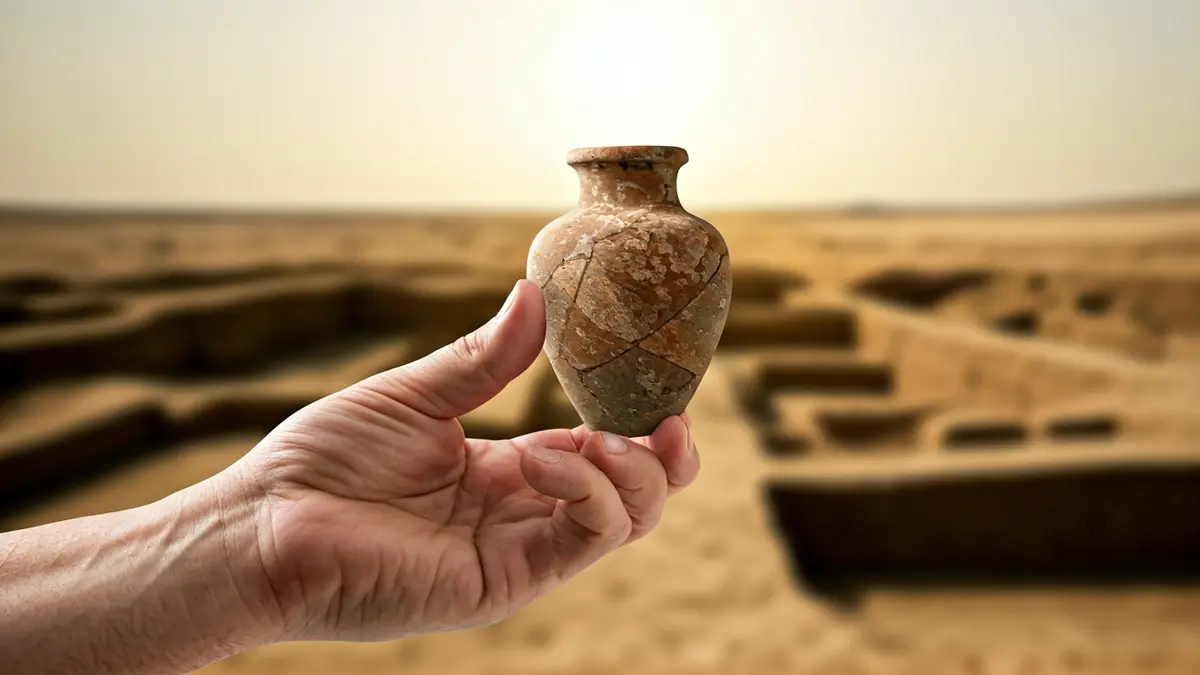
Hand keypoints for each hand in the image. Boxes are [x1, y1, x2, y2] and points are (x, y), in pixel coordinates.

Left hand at [219, 279, 699, 641]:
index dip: (640, 423)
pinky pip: (583, 540)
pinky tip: (544, 454)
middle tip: (666, 420)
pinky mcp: (506, 582)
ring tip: (592, 438)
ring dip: (630, 471)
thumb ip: (485, 358)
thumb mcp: (415, 395)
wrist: (266, 523)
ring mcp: (518, 551)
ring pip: (625, 520)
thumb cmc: (322, 460)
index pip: (600, 453)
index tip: (663, 385)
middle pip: (632, 494)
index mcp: (505, 470)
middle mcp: (522, 513)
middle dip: (662, 457)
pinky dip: (587, 492)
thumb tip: (536, 294)